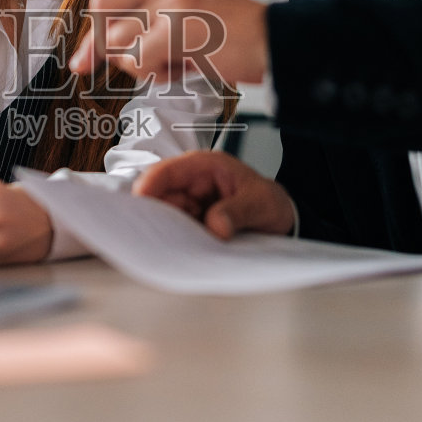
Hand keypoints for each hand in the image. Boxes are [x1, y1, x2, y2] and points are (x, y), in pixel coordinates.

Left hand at [68, 0, 268, 85]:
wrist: (281, 42)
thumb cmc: (241, 43)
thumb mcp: (193, 25)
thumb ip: (155, 31)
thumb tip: (110, 53)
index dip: (93, 31)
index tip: (84, 61)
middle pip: (102, 12)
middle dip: (103, 47)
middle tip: (128, 67)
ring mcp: (173, 5)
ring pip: (119, 40)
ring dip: (139, 66)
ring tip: (174, 68)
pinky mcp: (180, 27)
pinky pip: (140, 57)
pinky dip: (154, 75)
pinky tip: (181, 71)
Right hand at [133, 151, 295, 239]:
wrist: (282, 219)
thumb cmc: (271, 202)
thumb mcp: (262, 203)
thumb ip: (238, 211)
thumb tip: (215, 226)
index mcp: (204, 167)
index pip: (167, 172)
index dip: (149, 185)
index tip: (140, 201)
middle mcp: (190, 185)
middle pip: (158, 197)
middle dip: (152, 215)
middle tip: (149, 236)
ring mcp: (189, 206)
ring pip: (163, 217)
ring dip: (163, 232)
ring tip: (167, 249)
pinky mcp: (191, 224)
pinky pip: (175, 232)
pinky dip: (173, 242)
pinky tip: (176, 254)